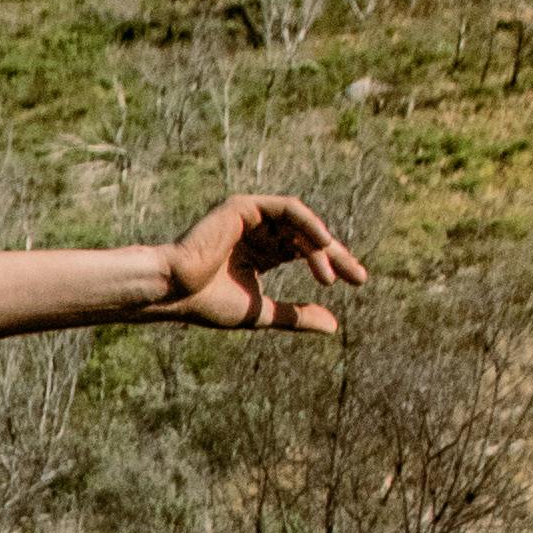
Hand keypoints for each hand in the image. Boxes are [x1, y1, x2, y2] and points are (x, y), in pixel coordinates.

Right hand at [163, 190, 366, 334]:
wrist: (174, 292)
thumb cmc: (208, 304)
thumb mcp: (262, 313)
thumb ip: (295, 316)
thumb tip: (334, 326)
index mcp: (260, 253)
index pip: (304, 252)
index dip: (331, 265)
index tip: (357, 282)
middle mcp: (257, 232)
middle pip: (308, 237)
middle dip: (336, 256)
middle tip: (359, 278)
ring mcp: (251, 217)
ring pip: (300, 225)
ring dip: (320, 248)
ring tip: (330, 275)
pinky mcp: (244, 206)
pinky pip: (288, 209)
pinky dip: (308, 224)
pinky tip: (323, 244)